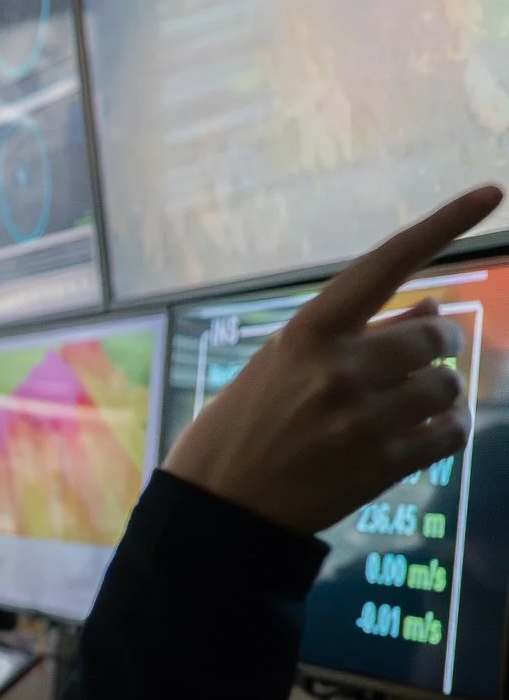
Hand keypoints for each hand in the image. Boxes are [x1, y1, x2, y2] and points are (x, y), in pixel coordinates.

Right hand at [163, 185, 496, 536]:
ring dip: (440, 392)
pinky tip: (421, 436)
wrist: (218, 507)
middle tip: (418, 362)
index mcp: (306, 334)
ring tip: (408, 407)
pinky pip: (450, 434)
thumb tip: (433, 309)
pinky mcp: (381, 466)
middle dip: (438, 347)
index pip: (385, 265)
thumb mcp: (281, 366)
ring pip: (448, 386)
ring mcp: (362, 419)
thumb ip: (355, 337)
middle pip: (437, 337)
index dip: (441, 225)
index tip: (489, 192)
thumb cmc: (242, 427)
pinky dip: (445, 431)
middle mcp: (338, 370)